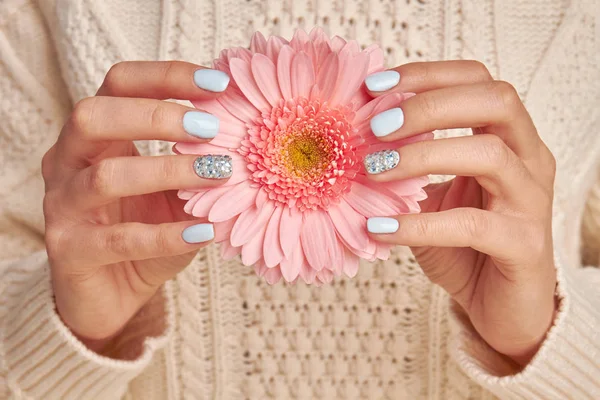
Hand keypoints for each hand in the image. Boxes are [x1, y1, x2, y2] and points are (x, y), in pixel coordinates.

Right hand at [42, 61, 231, 349]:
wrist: (112, 293)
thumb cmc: (146, 230)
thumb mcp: (174, 191)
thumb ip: (194, 162)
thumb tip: (244, 134)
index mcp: (94, 136)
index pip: (118, 84)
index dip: (166, 76)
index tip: (219, 84)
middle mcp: (68, 162)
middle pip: (93, 116)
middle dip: (156, 116)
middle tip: (211, 129)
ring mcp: (62, 206)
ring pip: (106, 177)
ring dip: (168, 171)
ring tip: (219, 174)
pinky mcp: (69, 251)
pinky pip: (120, 240)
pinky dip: (168, 235)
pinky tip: (206, 232)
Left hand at [364, 61, 556, 364]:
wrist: (498, 308)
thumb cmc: (462, 247)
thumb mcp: (428, 199)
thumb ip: (403, 169)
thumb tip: (350, 140)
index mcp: (508, 138)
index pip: (477, 80)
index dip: (427, 74)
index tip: (375, 87)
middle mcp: (529, 159)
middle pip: (495, 101)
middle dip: (429, 105)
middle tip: (375, 127)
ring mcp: (532, 201)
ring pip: (490, 154)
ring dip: (423, 155)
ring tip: (372, 169)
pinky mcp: (525, 245)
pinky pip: (472, 225)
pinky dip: (420, 223)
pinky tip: (379, 228)